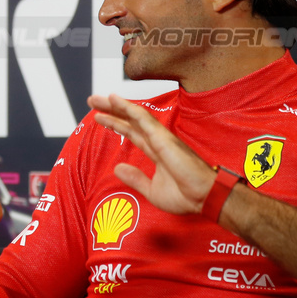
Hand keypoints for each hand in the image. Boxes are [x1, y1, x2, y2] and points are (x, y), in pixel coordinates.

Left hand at [86, 93, 215, 214]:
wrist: (204, 198)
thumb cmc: (186, 196)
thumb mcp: (152, 190)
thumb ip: (135, 178)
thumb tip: (117, 168)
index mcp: (156, 152)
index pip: (132, 133)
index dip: (116, 123)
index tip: (99, 117)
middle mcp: (157, 141)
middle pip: (130, 121)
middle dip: (111, 110)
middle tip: (92, 101)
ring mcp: (161, 138)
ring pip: (134, 116)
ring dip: (115, 106)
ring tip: (97, 99)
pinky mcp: (163, 138)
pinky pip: (142, 118)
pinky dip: (127, 108)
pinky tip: (114, 100)